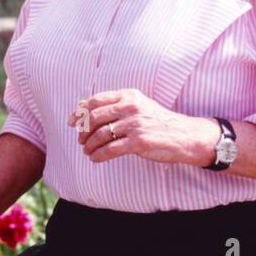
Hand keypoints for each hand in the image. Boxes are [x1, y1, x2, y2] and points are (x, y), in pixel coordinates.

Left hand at [73, 88, 218, 166]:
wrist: (184, 135)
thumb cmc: (158, 122)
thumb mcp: (139, 105)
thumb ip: (117, 105)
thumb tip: (86, 109)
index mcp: (129, 96)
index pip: (95, 100)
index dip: (80, 112)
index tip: (72, 122)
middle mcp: (131, 107)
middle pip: (94, 117)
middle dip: (83, 130)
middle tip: (80, 140)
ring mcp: (134, 124)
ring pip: (100, 134)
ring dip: (90, 145)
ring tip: (87, 151)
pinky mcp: (138, 142)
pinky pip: (110, 149)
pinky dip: (98, 155)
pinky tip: (95, 159)